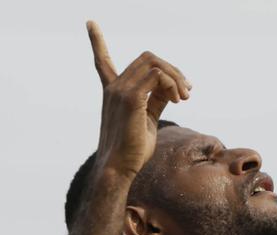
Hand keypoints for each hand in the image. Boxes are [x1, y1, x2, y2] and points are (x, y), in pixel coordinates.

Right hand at [86, 20, 190, 177]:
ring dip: (176, 77)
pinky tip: (178, 100)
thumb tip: (172, 90)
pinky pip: (156, 76)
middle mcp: (114, 88)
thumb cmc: (133, 150)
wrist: (118, 169)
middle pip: (147, 58)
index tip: (90, 22)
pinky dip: (172, 84)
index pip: (102, 61)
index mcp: (113, 92)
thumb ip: (156, 101)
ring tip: (184, 97)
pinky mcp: (130, 99)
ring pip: (153, 63)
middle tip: (187, 92)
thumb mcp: (147, 120)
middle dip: (172, 70)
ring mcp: (120, 91)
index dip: (96, 41)